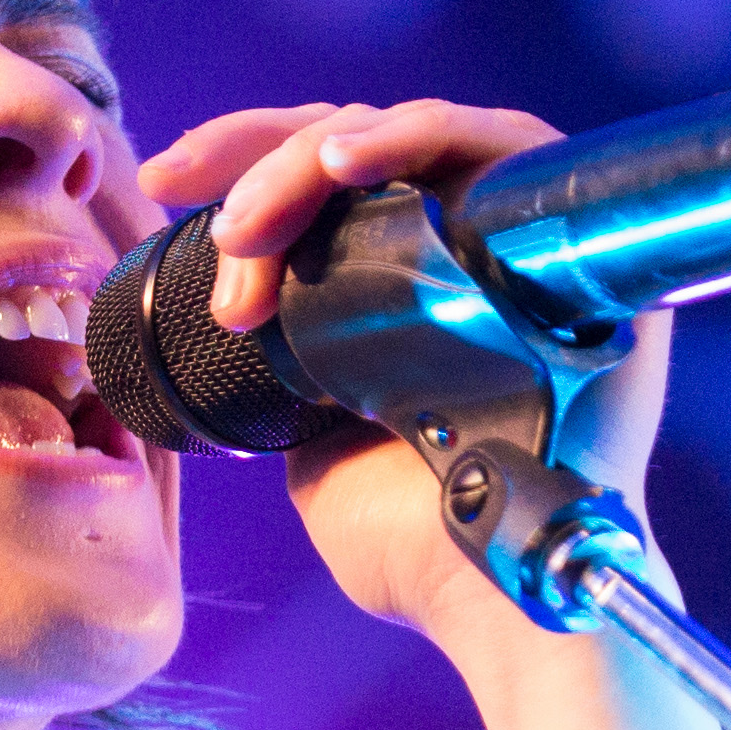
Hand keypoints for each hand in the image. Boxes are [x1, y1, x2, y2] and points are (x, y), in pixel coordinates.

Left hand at [134, 97, 675, 660]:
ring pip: (399, 136)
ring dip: (302, 163)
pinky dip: (412, 135)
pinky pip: (495, 142)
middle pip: (351, 145)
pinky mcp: (569, 238)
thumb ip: (281, 383)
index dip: (238, 167)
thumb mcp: (311, 447)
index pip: (321, 186)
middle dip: (251, 163)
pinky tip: (340, 160)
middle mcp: (464, 248)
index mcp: (404, 289)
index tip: (161, 182)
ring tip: (244, 224)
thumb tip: (217, 331)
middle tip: (181, 200)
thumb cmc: (415, 546)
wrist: (487, 594)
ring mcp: (516, 238)